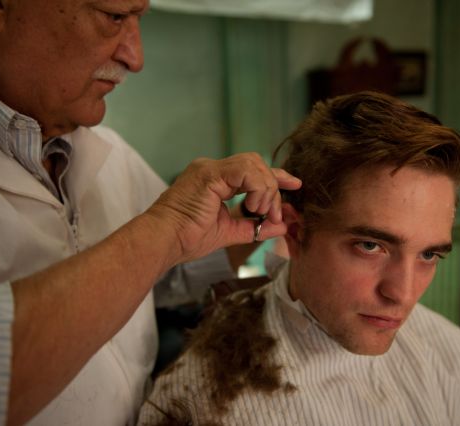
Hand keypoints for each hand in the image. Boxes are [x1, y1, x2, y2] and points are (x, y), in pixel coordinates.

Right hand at [147, 153, 300, 263]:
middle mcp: (212, 169)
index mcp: (215, 180)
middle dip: (274, 186)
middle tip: (274, 214)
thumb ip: (254, 227)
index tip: (295, 185)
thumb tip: (281, 226)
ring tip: (260, 212)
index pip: (252, 170)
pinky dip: (257, 188)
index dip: (276, 176)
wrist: (164, 242)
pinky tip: (253, 206)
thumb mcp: (229, 232)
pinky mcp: (209, 173)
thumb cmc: (187, 238)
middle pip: (257, 164)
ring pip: (254, 164)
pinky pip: (245, 171)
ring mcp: (210, 168)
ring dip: (266, 189)